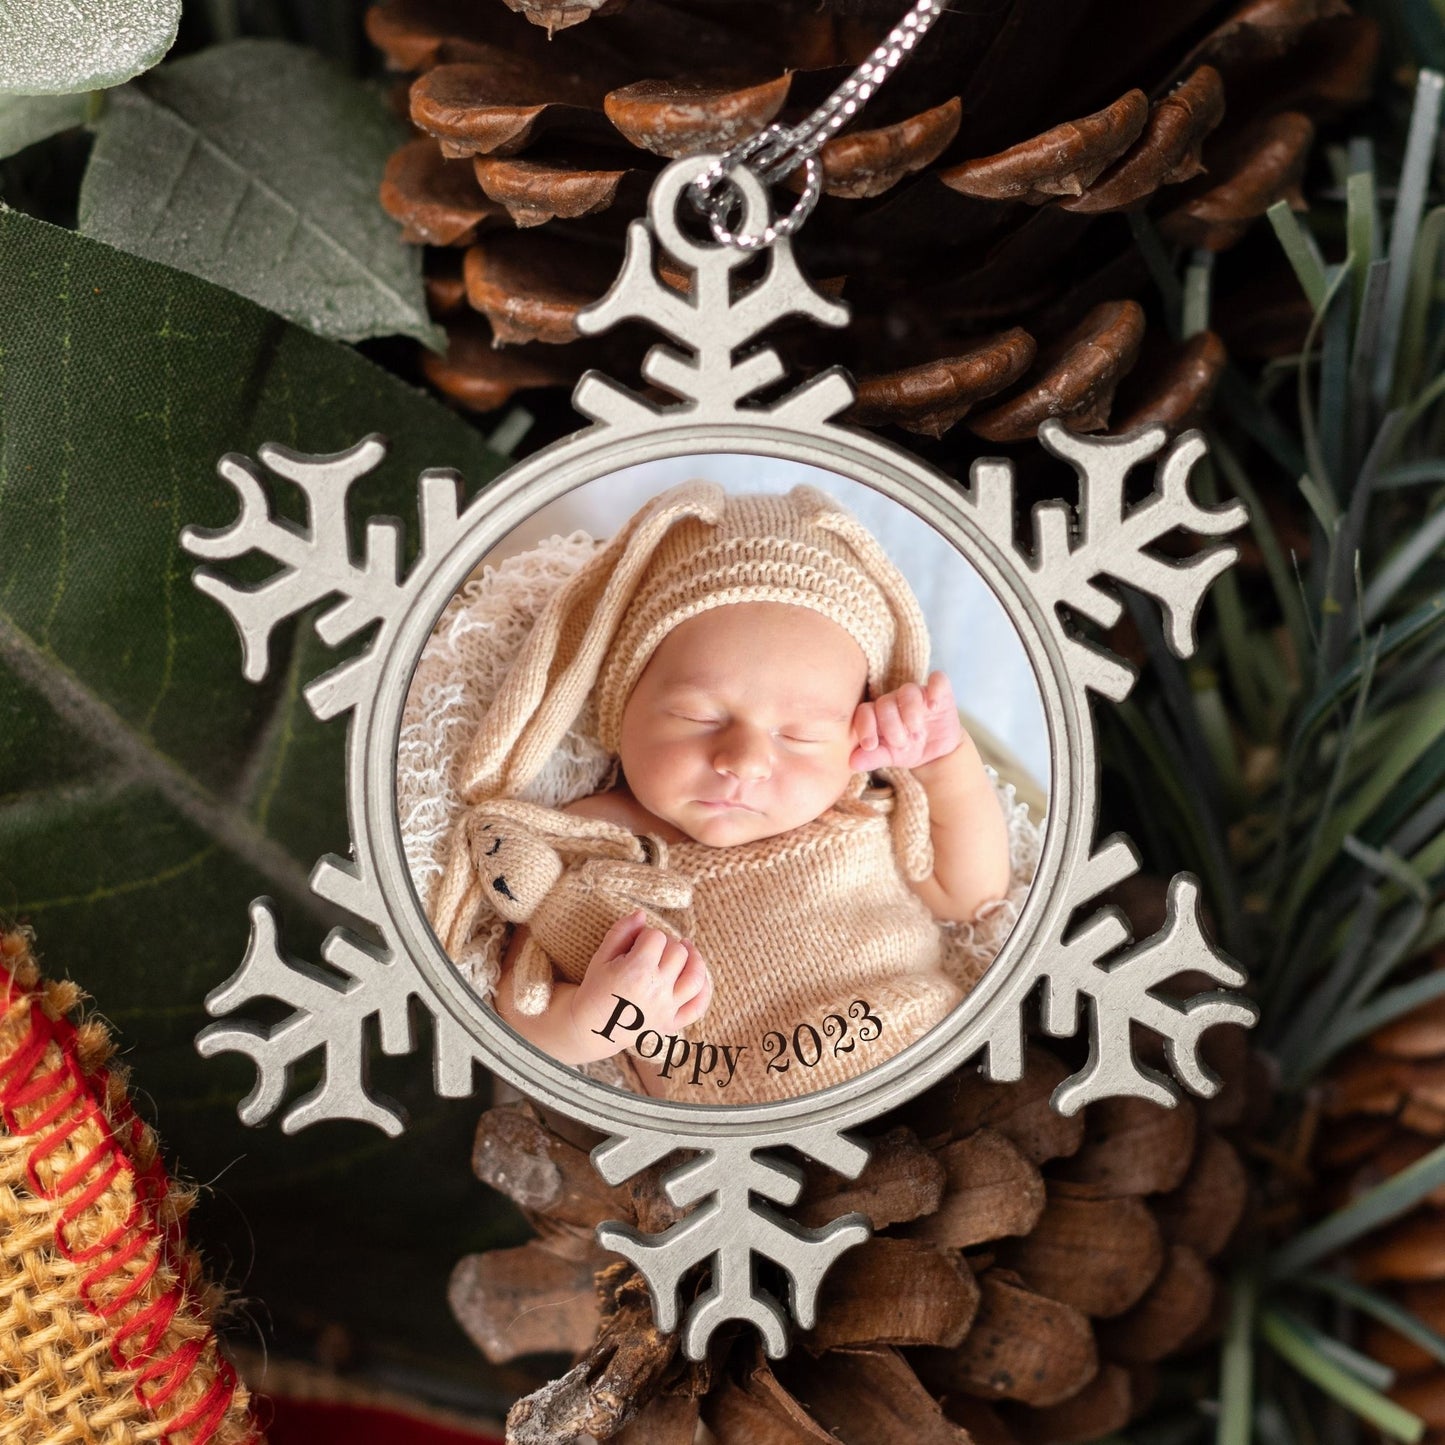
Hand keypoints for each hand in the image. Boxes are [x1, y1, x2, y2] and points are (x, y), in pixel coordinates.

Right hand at [570, 910, 711, 1047]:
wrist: (592, 1028)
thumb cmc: (595, 989)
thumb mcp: (601, 956)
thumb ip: (621, 931)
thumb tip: (642, 914)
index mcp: (637, 971)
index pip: (656, 937)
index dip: (646, 935)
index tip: (636, 943)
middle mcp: (657, 990)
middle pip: (678, 952)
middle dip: (667, 944)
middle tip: (652, 949)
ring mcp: (667, 1009)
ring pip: (695, 976)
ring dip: (694, 959)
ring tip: (686, 949)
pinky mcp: (672, 1023)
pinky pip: (698, 1006)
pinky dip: (704, 990)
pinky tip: (698, 976)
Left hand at [850, 671, 962, 771]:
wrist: (937, 753)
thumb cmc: (908, 751)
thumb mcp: (890, 757)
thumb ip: (872, 758)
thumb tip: (853, 763)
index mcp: (877, 713)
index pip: (864, 711)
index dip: (865, 726)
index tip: (870, 745)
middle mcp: (895, 700)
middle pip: (886, 702)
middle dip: (891, 726)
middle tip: (901, 744)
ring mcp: (917, 694)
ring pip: (908, 690)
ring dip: (910, 712)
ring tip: (916, 733)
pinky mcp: (939, 691)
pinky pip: (937, 680)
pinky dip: (935, 690)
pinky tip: (934, 706)